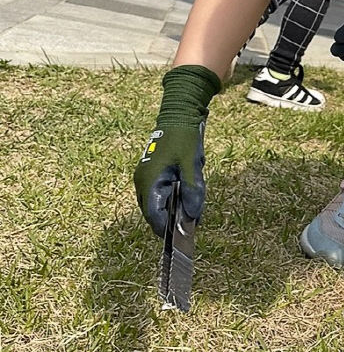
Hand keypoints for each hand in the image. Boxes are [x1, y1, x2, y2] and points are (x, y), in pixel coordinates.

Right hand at [134, 65, 220, 236]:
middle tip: (193, 218)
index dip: (166, 229)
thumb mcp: (192, 166)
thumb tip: (191, 216)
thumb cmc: (184, 139)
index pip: (152, 216)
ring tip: (192, 203)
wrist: (178, 115)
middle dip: (172, 218)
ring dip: (173, 208)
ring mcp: (145, 177)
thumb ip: (192, 191)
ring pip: (157, 204)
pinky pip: (159, 193)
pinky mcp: (151, 174)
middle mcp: (142, 181)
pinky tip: (187, 191)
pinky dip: (172, 198)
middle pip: (153, 212)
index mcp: (148, 181)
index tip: (181, 235)